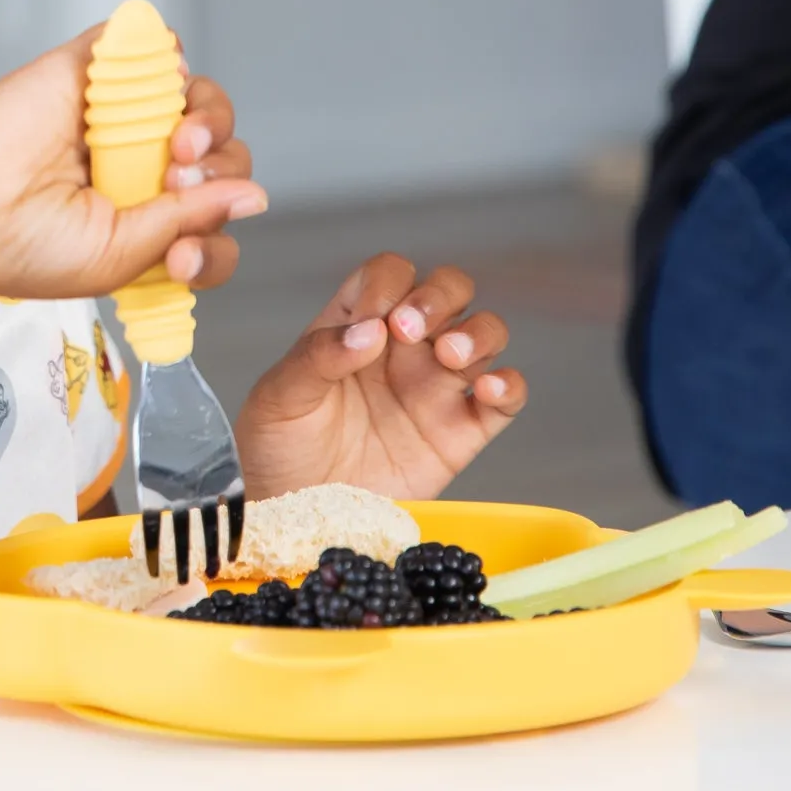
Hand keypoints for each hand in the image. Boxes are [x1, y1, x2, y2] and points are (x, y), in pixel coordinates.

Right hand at [0, 26, 263, 299]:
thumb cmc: (20, 246)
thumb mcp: (119, 257)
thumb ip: (189, 220)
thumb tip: (255, 196)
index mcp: (144, 220)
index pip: (212, 222)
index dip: (214, 238)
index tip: (179, 260)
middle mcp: (139, 166)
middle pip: (220, 157)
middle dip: (217, 174)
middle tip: (177, 183)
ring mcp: (120, 115)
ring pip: (200, 101)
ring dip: (208, 122)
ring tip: (178, 144)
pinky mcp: (95, 70)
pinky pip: (154, 48)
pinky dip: (169, 59)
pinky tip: (163, 94)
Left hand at [234, 255, 524, 500]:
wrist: (297, 516)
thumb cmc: (279, 448)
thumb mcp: (279, 396)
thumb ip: (318, 356)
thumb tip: (369, 330)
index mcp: (355, 324)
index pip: (388, 275)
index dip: (387, 285)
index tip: (370, 319)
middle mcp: (402, 348)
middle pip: (447, 290)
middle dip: (439, 296)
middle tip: (410, 329)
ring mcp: (435, 387)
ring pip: (484, 333)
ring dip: (478, 332)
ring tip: (449, 355)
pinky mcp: (461, 432)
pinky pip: (506, 398)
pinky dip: (511, 386)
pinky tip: (489, 390)